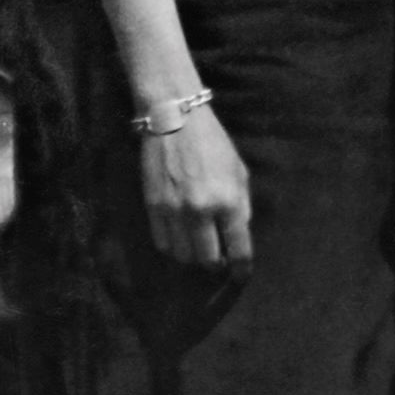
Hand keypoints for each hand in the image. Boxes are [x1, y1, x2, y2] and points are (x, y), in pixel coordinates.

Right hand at [139, 105, 252, 273]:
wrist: (174, 120)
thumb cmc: (213, 144)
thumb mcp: (239, 172)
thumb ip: (241, 206)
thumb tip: (237, 236)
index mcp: (228, 201)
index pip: (238, 250)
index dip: (241, 269)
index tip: (241, 275)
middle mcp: (201, 211)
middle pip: (208, 260)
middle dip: (216, 264)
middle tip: (219, 259)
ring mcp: (174, 211)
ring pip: (183, 256)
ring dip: (193, 257)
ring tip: (199, 248)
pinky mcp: (153, 207)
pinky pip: (162, 243)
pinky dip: (173, 248)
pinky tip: (180, 239)